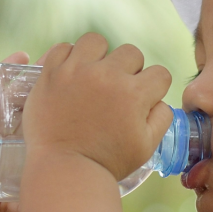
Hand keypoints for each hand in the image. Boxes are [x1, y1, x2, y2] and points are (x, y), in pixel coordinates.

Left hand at [22, 33, 172, 181]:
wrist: (63, 170)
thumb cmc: (107, 162)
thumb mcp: (147, 147)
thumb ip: (161, 117)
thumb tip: (158, 98)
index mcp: (134, 94)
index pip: (160, 73)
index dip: (154, 88)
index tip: (142, 100)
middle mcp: (108, 76)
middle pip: (131, 53)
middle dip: (129, 71)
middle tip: (116, 92)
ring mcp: (77, 71)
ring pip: (97, 42)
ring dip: (100, 56)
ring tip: (93, 76)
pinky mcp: (51, 73)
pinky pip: (64, 48)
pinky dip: (70, 59)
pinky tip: (71, 76)